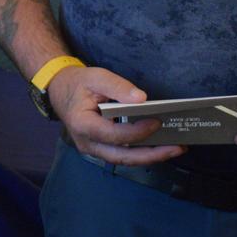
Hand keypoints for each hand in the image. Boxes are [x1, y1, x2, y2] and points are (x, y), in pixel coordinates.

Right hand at [50, 65, 185, 166]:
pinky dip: (142, 153)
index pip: (114, 135)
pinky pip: (122, 155)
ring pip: (124, 160)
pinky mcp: (100, 149)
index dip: (137, 132)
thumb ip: (118, 86)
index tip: (157, 122)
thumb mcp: (96, 76)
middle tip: (176, 148)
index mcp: (83, 124)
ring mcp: (92, 149)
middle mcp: (87, 143)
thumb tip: (142, 99)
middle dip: (152, 155)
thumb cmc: (78, 83)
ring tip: (174, 149)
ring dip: (150, 157)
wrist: (60, 90)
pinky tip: (159, 146)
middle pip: (122, 157)